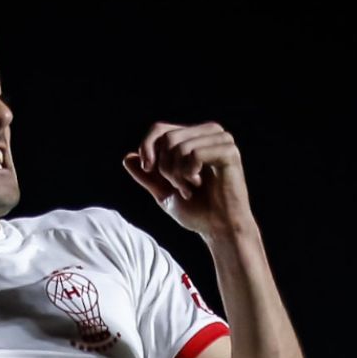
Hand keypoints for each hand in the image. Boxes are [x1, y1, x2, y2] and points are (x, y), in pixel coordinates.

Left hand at [123, 121, 254, 237]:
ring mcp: (221, 139)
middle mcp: (209, 132)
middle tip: (180, 187)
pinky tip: (199, 185)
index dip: (147, 148)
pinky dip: (189, 174)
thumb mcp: (164, 192)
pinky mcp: (229, 151)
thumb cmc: (196, 210)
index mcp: (194, 136)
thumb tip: (127, 158)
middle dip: (165, 168)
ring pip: (179, 146)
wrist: (218, 228)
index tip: (148, 171)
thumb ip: (146, 176)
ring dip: (177, 174)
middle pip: (167, 138)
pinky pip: (194, 154)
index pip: (160, 129)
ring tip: (190, 188)